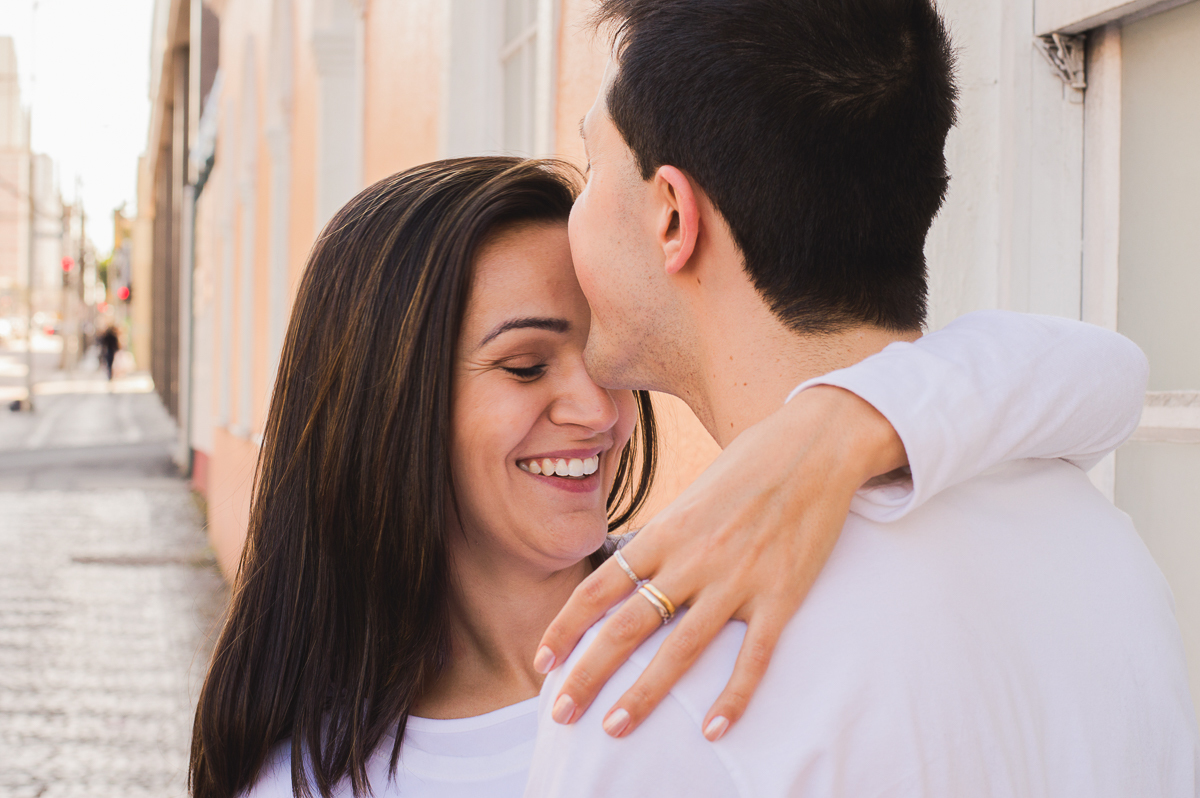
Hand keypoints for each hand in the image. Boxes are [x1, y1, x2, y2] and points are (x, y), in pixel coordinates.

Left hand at [533, 385, 906, 739]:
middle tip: (561, 712)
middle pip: (626, 627)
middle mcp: (692, 559)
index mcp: (665, 531)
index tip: (543, 660)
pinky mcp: (781, 595)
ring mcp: (737, 580)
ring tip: (615, 728)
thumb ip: (665, 537)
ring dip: (643, 695)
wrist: (817, 444)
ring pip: (680, 650)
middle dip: (588, 675)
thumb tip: (635, 568)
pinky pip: (753, 657)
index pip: (600, 588)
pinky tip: (715, 730)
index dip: (566, 628)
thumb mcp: (692, 494)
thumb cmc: (751, 464)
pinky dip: (734, 698)